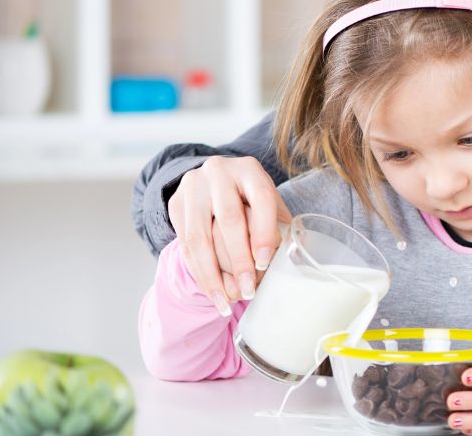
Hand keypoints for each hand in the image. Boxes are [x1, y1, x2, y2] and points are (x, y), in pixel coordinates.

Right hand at [168, 156, 289, 314]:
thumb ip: (281, 227)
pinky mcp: (175, 204)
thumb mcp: (269, 205)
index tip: (265, 263)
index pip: (261, 199)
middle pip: (229, 219)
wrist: (213, 182)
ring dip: (213, 276)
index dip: (263, 233)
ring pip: (200, 237)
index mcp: (250, 169)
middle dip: (238, 261)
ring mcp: (193, 186)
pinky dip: (199, 273)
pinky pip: (185, 245)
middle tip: (248, 291)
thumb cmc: (250, 199)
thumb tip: (296, 258)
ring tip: (226, 303)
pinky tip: (212, 292)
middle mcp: (219, 172)